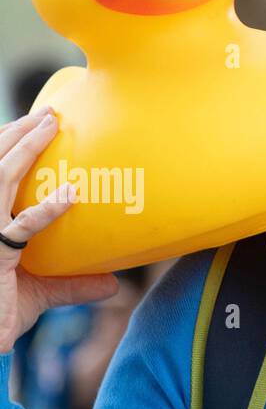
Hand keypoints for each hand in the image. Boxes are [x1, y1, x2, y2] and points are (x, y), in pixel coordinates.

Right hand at [0, 107, 118, 355]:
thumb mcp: (38, 296)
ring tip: (50, 124)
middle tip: (49, 113)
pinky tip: (70, 195)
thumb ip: (72, 285)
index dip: (6, 146)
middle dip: (15, 134)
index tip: (32, 124)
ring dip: (24, 148)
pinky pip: (21, 228)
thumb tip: (112, 284)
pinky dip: (47, 210)